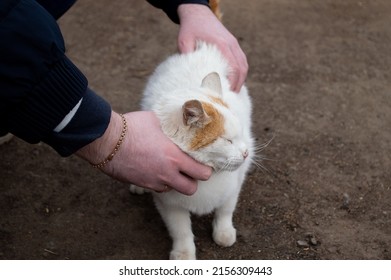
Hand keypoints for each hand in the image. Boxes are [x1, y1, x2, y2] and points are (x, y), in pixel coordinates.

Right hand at [76, 111, 211, 194]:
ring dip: (176, 182)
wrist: (106, 141)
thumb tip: (179, 121)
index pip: (202, 173)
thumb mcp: (157, 120)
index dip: (206, 170)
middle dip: (193, 181)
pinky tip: (156, 170)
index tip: (205, 164)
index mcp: (174, 158)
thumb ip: (172, 126)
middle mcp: (166, 174)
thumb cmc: (131, 127)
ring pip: (173, 190)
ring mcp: (153, 181)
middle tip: (191, 170)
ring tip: (172, 169)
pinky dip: (161, 182)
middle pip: (191, 189)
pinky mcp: (141, 184)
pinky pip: (157, 188)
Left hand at [177, 4, 247, 92]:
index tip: (227, 94)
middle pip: (242, 68)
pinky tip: (234, 81)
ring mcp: (234, 44)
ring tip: (233, 92)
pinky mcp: (233, 44)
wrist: (198, 13)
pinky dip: (240, 72)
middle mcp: (231, 44)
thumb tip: (187, 75)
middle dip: (238, 84)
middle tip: (231, 97)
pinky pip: (241, 60)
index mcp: (221, 45)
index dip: (233, 83)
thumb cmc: (190, 28)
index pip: (233, 68)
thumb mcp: (184, 41)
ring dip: (241, 79)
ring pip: (244, 65)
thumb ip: (187, 56)